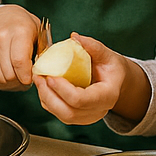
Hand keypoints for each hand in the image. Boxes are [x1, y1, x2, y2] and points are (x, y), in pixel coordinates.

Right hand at [0, 5, 39, 88]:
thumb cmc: (21, 24)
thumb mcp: (37, 31)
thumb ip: (41, 50)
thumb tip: (40, 72)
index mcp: (19, 31)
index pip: (20, 62)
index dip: (26, 76)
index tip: (30, 79)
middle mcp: (0, 37)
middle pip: (9, 73)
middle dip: (19, 80)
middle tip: (24, 77)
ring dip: (8, 82)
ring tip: (15, 76)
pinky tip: (4, 74)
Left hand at [33, 34, 148, 125]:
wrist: (116, 81)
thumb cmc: (112, 68)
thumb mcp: (107, 54)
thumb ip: (92, 46)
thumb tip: (74, 37)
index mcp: (107, 96)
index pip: (81, 100)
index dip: (63, 90)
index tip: (51, 75)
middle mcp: (98, 111)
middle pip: (68, 112)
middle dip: (49, 96)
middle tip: (39, 77)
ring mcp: (87, 117)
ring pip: (61, 115)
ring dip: (46, 98)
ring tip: (39, 79)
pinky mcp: (77, 117)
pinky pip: (59, 113)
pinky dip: (48, 100)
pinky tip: (44, 86)